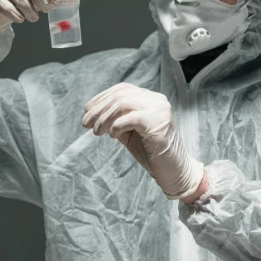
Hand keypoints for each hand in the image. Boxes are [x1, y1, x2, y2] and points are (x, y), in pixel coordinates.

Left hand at [82, 83, 204, 199]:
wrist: (174, 171)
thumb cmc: (151, 152)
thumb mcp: (129, 132)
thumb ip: (115, 119)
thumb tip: (91, 110)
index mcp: (150, 99)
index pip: (123, 89)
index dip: (101, 97)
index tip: (87, 111)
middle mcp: (157, 100)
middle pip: (120, 95)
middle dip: (99, 109)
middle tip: (85, 124)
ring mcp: (160, 111)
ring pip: (123, 103)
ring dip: (104, 117)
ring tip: (96, 131)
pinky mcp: (159, 124)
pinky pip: (131, 118)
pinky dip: (117, 125)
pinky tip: (112, 135)